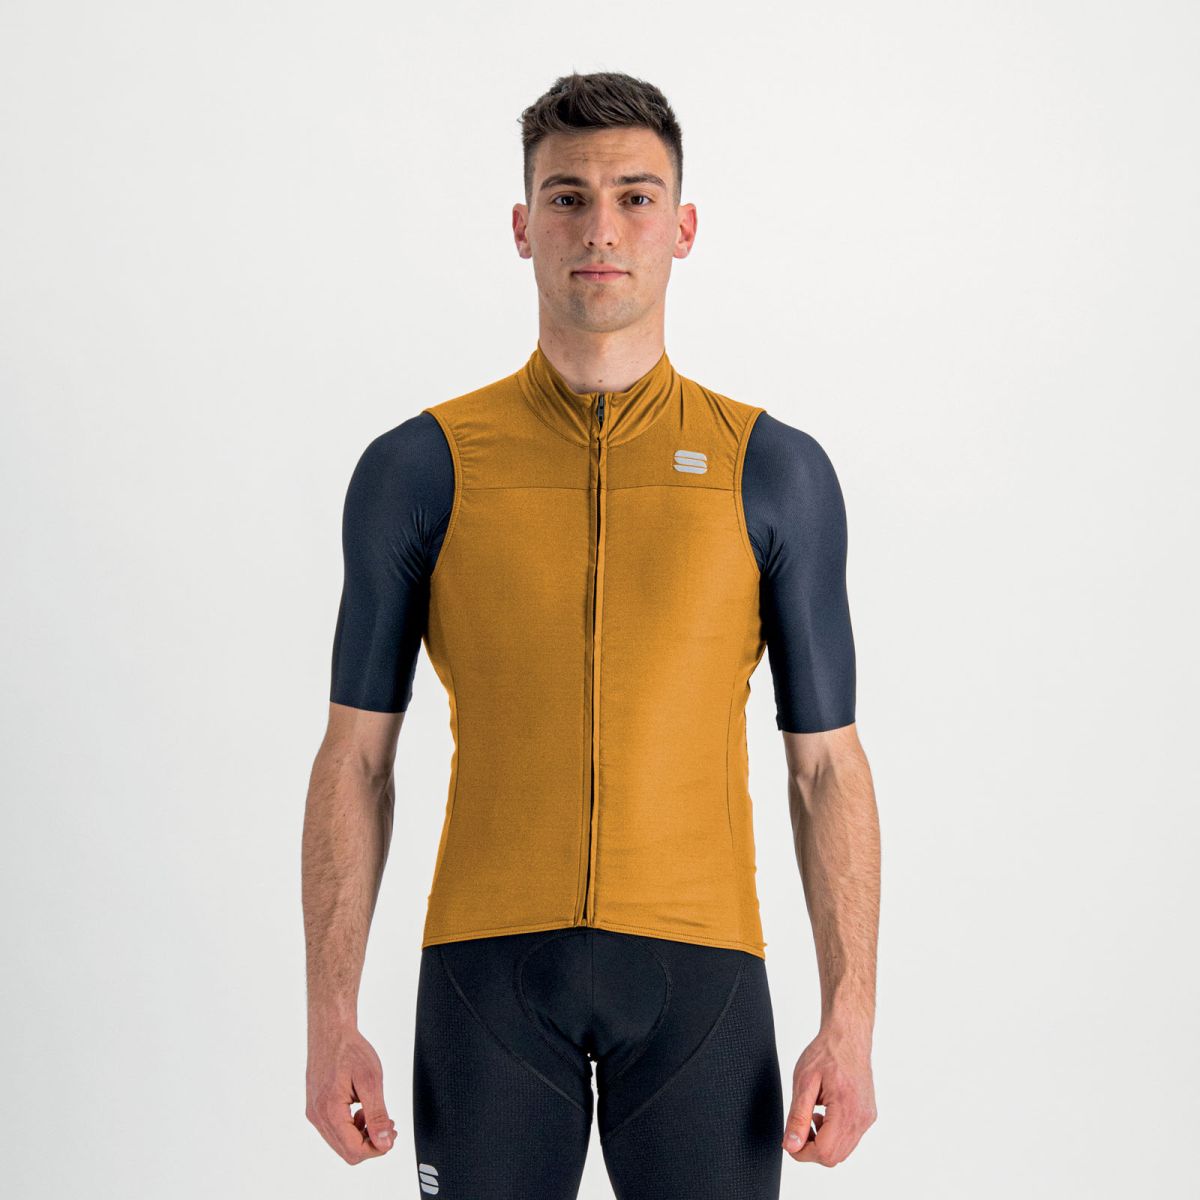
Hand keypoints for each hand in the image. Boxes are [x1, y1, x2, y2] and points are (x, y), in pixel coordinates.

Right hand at [306, 1023, 396, 1163]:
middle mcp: (317, 1117)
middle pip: (347, 1151)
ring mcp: (314, 1113)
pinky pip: (334, 1130)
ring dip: (361, 1135)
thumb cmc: (350, 1050)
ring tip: (374, 1114)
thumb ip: (377, 1115)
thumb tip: (384, 1144)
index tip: (392, 1132)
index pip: (354, 1151)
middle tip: (388, 1124)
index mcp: (329, 1111)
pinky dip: (351, 1127)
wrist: (331, 1031)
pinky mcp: (315, 1108)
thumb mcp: (371, 1080)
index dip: (377, 1148)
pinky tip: (361, 1109)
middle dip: (371, 1142)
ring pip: (341, 1143)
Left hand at [781, 1027, 875, 1166]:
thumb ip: (797, 1117)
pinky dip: (834, 1135)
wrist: (848, 1036)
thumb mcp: (804, 1082)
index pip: (824, 1152)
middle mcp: (862, 1118)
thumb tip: (790, 1146)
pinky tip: (824, 1114)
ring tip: (811, 1116)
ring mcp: (867, 1118)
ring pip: (843, 1151)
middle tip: (798, 1127)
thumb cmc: (826, 1053)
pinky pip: (850, 1138)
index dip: (802, 1152)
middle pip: (834, 1157)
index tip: (789, 1140)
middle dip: (811, 1149)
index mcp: (846, 1109)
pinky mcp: (868, 1115)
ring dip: (822, 1142)